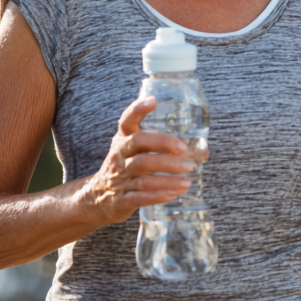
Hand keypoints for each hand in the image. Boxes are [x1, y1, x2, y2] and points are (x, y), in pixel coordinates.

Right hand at [78, 97, 194, 223]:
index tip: (154, 100)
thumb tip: (203, 150)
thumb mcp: (135, 151)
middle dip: (163, 144)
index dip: (138, 109)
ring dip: (168, 176)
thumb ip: (163, 146)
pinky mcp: (121, 199)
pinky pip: (140, 197)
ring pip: (143, 173)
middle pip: (139, 143)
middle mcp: (119, 155)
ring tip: (188, 179)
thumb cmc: (126, 167)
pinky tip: (175, 193)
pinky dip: (158, 195)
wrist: (97, 198)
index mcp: (123, 140)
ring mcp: (119, 178)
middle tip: (186, 150)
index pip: (127, 120)